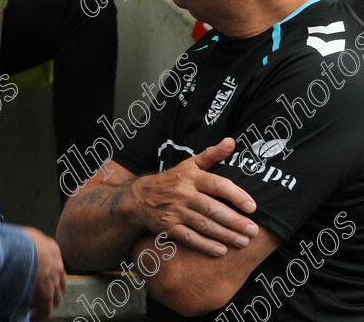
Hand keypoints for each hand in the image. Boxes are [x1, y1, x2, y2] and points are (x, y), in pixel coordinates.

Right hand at [22, 226, 65, 318]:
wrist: (19, 250)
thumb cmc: (19, 240)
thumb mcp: (29, 234)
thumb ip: (33, 241)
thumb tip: (26, 244)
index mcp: (53, 251)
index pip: (57, 265)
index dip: (51, 274)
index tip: (43, 279)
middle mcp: (57, 268)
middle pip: (60, 284)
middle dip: (52, 290)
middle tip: (41, 294)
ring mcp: (53, 283)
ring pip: (56, 298)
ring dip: (47, 303)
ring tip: (36, 307)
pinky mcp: (45, 296)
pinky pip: (46, 310)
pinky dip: (40, 314)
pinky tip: (32, 315)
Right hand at [127, 137, 258, 256]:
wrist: (139, 197)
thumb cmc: (171, 180)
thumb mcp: (189, 164)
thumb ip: (212, 155)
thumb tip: (231, 142)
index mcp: (191, 176)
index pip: (217, 185)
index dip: (236, 196)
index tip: (252, 207)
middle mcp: (182, 193)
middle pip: (212, 208)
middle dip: (235, 221)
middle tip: (253, 231)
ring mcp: (174, 211)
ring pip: (203, 225)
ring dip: (225, 235)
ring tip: (243, 242)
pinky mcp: (167, 227)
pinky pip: (189, 238)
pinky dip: (205, 245)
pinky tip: (220, 251)